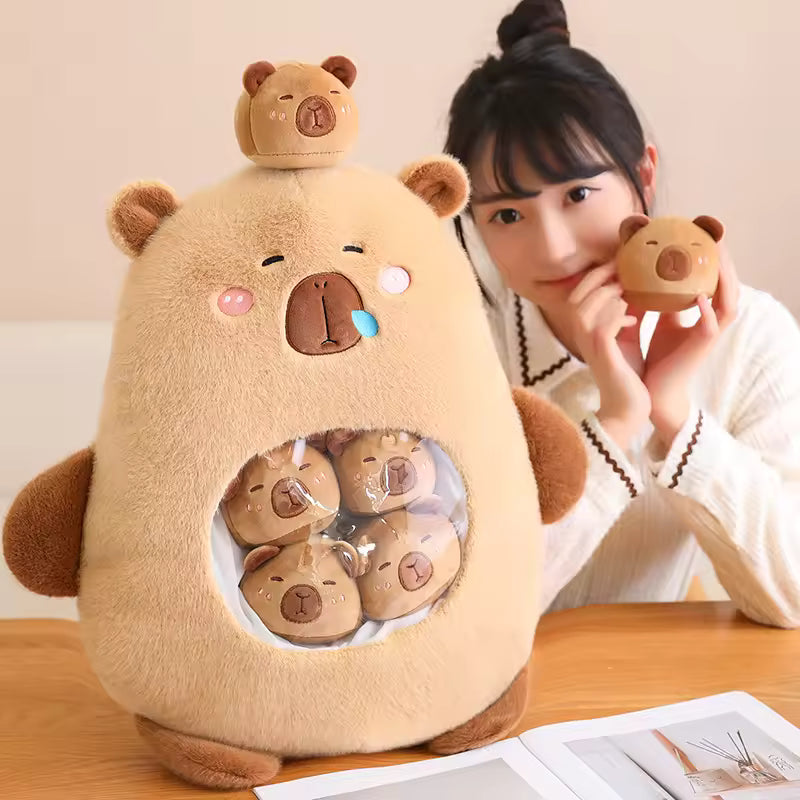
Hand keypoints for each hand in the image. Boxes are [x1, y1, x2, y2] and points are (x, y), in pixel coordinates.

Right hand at [567, 263, 650, 449]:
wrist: (628, 407)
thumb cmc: (627, 372)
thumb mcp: (626, 334)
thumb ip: (628, 310)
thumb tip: (641, 282)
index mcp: (585, 327)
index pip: (581, 290)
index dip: (597, 273)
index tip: (620, 260)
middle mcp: (581, 333)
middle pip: (580, 293)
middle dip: (603, 276)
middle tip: (626, 266)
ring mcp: (589, 343)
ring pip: (590, 305)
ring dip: (612, 294)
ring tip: (630, 290)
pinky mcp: (603, 352)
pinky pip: (605, 323)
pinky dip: (620, 315)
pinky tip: (634, 320)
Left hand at [644, 242, 739, 448]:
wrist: (654, 388)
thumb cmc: (661, 355)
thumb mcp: (664, 321)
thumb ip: (667, 300)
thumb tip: (656, 277)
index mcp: (706, 314)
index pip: (719, 281)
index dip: (717, 259)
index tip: (707, 234)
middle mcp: (713, 322)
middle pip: (730, 286)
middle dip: (725, 261)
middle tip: (715, 236)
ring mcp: (710, 335)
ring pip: (729, 302)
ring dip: (724, 279)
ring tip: (715, 257)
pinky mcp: (701, 348)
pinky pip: (712, 326)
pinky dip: (708, 310)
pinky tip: (700, 295)